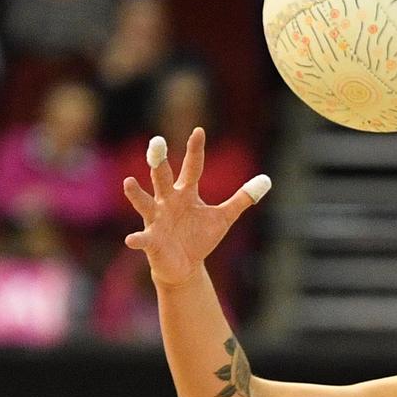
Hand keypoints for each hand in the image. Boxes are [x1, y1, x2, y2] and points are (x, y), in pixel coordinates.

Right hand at [122, 127, 269, 286]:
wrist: (185, 265)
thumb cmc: (200, 237)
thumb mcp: (224, 216)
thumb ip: (242, 198)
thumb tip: (267, 180)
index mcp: (185, 193)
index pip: (193, 167)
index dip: (196, 150)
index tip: (198, 131)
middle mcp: (167, 202)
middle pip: (162, 178)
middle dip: (159, 161)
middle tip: (157, 142)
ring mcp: (156, 220)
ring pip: (144, 203)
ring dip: (136, 194)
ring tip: (129, 182)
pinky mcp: (151, 240)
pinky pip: (142, 239)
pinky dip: (137, 239)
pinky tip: (131, 240)